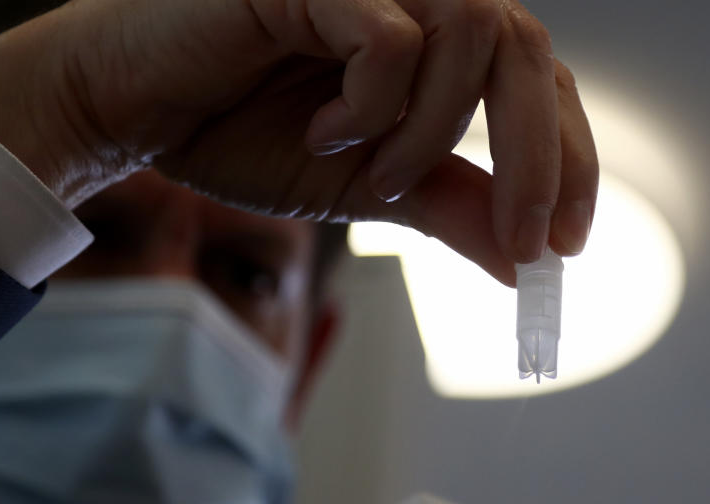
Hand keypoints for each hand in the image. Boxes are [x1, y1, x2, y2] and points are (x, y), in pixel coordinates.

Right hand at [0, 0, 597, 285]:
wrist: (142, 112)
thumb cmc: (242, 133)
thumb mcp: (365, 189)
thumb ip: (446, 208)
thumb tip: (520, 262)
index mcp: (435, 43)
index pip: (540, 82)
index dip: (568, 160)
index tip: (563, 243)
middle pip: (528, 52)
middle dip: (538, 159)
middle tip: (521, 240)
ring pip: (471, 37)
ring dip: (431, 133)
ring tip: (372, 173)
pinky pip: (391, 37)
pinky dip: (372, 105)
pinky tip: (324, 128)